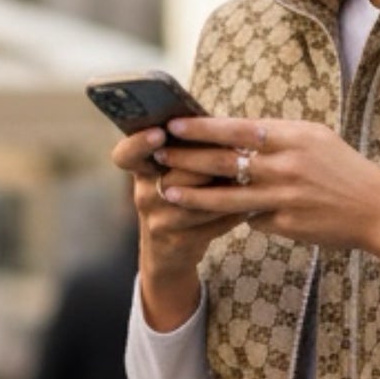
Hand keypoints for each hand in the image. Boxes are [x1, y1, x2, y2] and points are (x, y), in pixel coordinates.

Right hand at [109, 123, 253, 332]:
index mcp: (141, 171)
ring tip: (253, 174)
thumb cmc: (177, 199)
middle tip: (240, 150)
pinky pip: (213, 222)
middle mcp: (144, 194)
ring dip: (229, 187)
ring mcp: (159, 220)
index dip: (139, 143)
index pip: (126, 155)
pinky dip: (235, 212)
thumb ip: (184, 151)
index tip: (159, 133)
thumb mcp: (169, 175)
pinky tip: (253, 204)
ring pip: (200, 199)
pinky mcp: (179, 241)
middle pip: (178, 172)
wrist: (167, 254)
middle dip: (210, 162)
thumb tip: (219, 124)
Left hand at [154, 119, 379, 294]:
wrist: (378, 210)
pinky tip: (210, 217)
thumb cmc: (344, 170)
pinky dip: (234, 217)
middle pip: (225, 162)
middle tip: (157, 155)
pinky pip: (251, 220)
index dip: (201, 128)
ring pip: (228, 197)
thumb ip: (276, 136)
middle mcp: (287, 165)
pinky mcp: (287, 225)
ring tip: (166, 190)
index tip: (173, 125)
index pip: (236, 129)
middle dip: (186, 159)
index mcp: (292, 137)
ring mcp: (286, 198)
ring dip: (193, 195)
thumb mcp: (314, 139)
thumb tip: (238, 134)